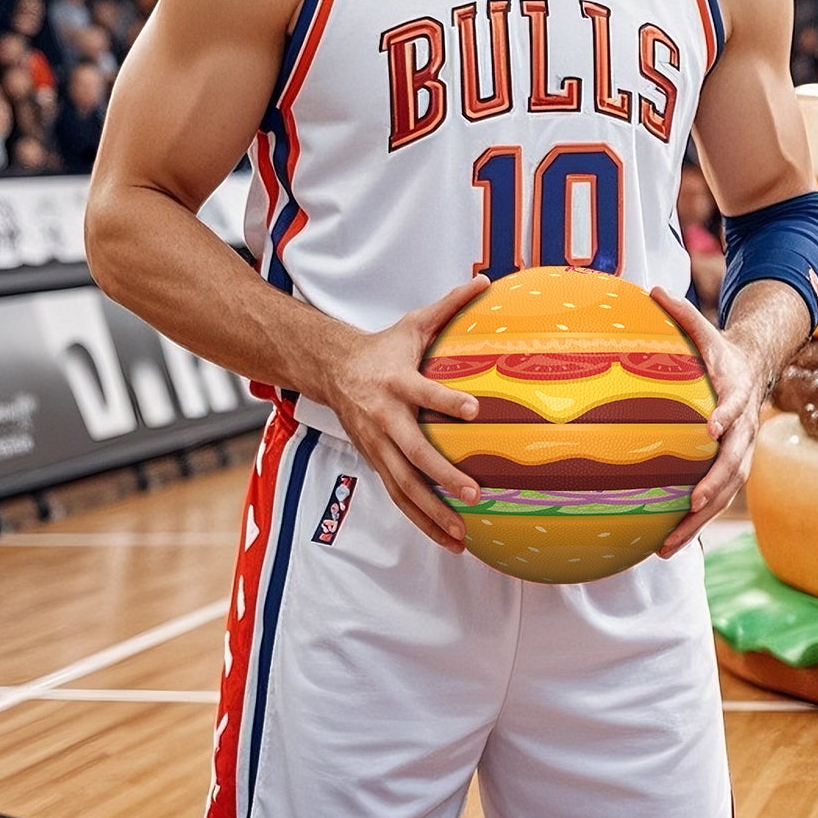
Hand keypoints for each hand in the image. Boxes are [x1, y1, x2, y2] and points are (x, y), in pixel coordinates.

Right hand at [320, 276, 488, 551]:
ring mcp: (378, 446)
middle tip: (474, 493)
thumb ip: (450, 305)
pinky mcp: (376, 462)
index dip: (447, 401)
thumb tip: (485, 279)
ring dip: (432, 513)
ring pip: (404, 486)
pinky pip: (399, 497)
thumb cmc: (384, 347)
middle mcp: (385, 419)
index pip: (424, 393)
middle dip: (443, 477)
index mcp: (397, 382)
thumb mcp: (414, 322)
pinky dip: (421, 519)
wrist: (332, 371)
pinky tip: (446, 538)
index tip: (474, 411)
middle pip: (414, 453)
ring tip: (462, 536)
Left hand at [653, 287, 766, 557]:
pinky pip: (717, 499)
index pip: (735, 405)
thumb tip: (653, 288)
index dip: (727, 415)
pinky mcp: (732, 468)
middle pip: (735, 460)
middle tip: (691, 503)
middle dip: (715, 484)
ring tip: (671, 544)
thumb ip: (681, 313)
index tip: (712, 428)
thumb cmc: (719, 350)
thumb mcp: (705, 329)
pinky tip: (668, 544)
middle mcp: (744, 426)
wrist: (753, 368)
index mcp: (736, 391)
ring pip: (727, 490)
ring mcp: (741, 450)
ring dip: (702, 519)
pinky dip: (697, 523)